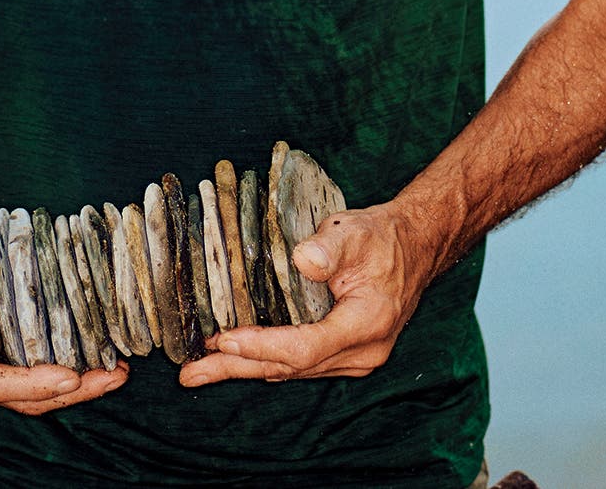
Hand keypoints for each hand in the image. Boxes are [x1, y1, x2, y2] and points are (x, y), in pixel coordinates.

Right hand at [0, 209, 128, 413]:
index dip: (32, 385)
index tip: (72, 377)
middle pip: (13, 397)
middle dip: (66, 394)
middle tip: (113, 378)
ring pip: (21, 393)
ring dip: (68, 390)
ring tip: (113, 375)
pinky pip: (22, 376)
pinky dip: (56, 375)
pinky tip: (89, 362)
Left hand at [177, 201, 451, 384]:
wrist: (415, 247)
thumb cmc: (382, 238)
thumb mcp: (355, 232)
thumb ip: (329, 246)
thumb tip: (301, 260)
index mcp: (368, 323)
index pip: (305, 347)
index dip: (262, 345)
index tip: (223, 337)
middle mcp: (364, 352)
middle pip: (292, 367)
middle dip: (238, 367)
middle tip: (190, 373)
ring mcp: (357, 359)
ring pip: (292, 370)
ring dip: (246, 366)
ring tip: (200, 369)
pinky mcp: (347, 357)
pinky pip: (301, 365)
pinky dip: (267, 361)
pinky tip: (237, 360)